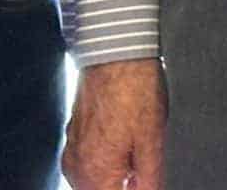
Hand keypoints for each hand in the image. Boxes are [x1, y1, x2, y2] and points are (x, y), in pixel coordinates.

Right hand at [64, 59, 166, 189]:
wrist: (115, 51)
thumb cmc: (133, 89)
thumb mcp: (153, 141)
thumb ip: (149, 179)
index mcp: (96, 173)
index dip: (133, 189)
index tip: (141, 180)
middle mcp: (77, 165)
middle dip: (123, 184)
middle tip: (142, 167)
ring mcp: (72, 148)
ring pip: (93, 179)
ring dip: (113, 175)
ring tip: (134, 149)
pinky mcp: (73, 132)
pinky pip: (87, 160)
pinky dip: (104, 159)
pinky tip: (122, 139)